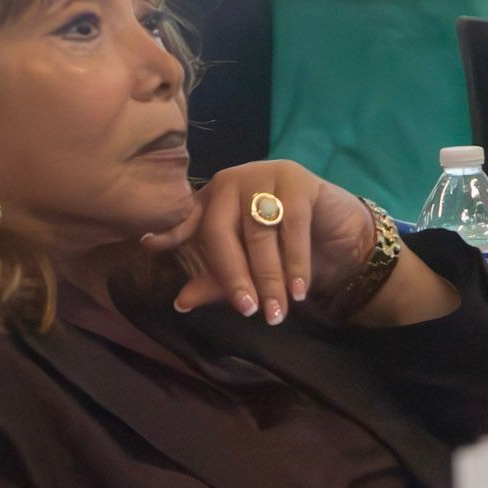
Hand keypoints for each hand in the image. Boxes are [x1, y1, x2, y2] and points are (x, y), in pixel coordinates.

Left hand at [141, 160, 375, 324]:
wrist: (338, 239)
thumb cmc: (282, 254)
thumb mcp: (245, 273)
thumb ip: (214, 284)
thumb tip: (181, 303)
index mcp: (211, 200)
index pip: (186, 218)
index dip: (170, 231)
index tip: (149, 244)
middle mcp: (231, 182)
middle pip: (220, 230)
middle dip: (234, 276)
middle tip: (248, 311)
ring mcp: (263, 176)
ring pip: (258, 233)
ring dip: (269, 277)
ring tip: (276, 311)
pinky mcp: (297, 181)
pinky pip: (292, 226)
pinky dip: (295, 262)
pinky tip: (298, 290)